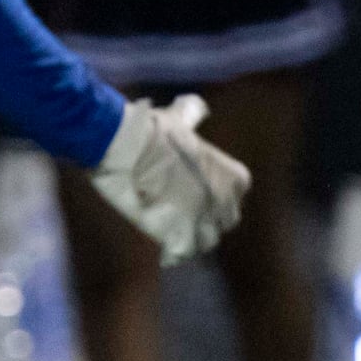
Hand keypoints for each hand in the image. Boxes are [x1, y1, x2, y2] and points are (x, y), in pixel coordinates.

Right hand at [89, 94, 249, 262]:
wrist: (123, 147)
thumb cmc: (151, 131)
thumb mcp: (178, 119)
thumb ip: (193, 115)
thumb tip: (201, 108)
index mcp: (233, 177)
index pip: (237, 192)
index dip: (218, 192)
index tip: (198, 187)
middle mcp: (225, 203)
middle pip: (224, 220)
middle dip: (208, 217)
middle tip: (182, 208)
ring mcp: (203, 223)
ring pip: (204, 241)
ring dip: (190, 236)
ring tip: (168, 225)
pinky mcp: (177, 240)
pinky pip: (181, 253)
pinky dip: (170, 249)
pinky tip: (155, 238)